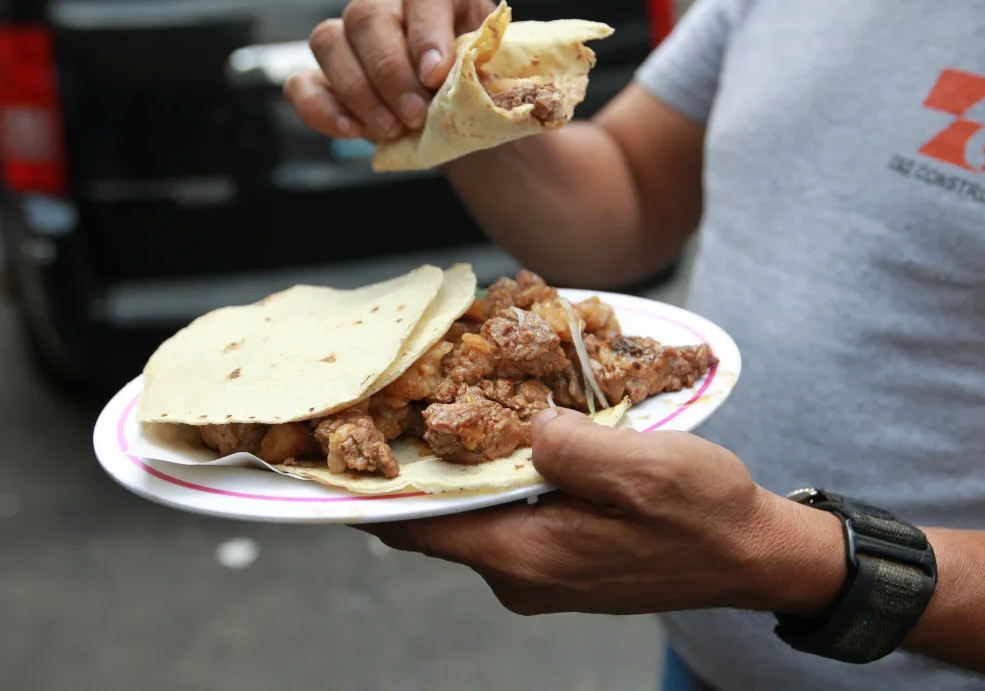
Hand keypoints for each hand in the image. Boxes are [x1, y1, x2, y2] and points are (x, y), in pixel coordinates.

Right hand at [284, 0, 495, 141]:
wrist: (465, 122)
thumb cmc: (484, 92)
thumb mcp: (502, 78)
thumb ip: (496, 72)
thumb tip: (495, 82)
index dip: (426, 31)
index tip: (436, 75)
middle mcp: (387, 6)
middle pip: (367, 16)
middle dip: (389, 71)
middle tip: (414, 114)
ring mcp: (349, 41)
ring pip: (328, 41)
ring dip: (358, 91)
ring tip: (391, 128)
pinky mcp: (325, 79)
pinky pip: (302, 84)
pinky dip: (320, 108)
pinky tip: (351, 130)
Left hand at [362, 408, 845, 616]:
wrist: (753, 555)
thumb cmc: (704, 514)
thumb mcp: (644, 468)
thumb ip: (572, 447)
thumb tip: (525, 427)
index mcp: (527, 557)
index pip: (419, 529)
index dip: (373, 491)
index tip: (342, 447)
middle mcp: (520, 575)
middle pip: (439, 521)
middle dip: (416, 468)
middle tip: (399, 402)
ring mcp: (539, 572)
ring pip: (473, 516)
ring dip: (460, 470)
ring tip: (447, 408)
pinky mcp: (560, 560)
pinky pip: (506, 517)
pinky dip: (495, 480)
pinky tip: (507, 438)